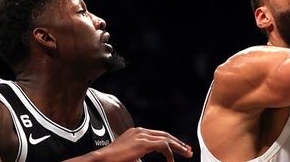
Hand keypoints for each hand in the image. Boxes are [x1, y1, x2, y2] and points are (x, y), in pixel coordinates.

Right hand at [67, 127, 192, 161]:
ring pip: (167, 139)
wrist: (101, 159)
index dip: (171, 141)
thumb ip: (138, 155)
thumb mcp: (128, 155)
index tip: (180, 147)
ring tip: (187, 154)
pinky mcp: (143, 143)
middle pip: (165, 135)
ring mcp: (141, 135)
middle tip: (189, 150)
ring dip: (179, 147)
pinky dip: (169, 154)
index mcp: (136, 132)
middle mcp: (140, 131)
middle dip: (178, 143)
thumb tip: (142, 160)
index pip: (158, 134)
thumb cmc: (112, 160)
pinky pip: (163, 146)